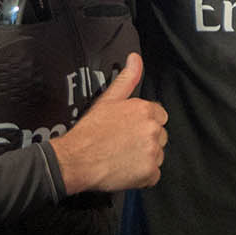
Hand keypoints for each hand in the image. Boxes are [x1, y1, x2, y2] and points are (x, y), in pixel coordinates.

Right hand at [50, 53, 167, 193]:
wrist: (75, 160)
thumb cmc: (89, 131)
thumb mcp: (108, 99)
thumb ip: (127, 78)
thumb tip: (135, 58)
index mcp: (146, 110)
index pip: (159, 116)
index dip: (143, 123)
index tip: (128, 130)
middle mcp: (153, 129)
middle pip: (160, 135)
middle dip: (145, 140)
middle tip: (123, 144)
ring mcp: (153, 152)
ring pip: (157, 155)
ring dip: (144, 158)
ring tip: (122, 157)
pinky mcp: (150, 173)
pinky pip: (153, 175)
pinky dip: (142, 176)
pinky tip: (125, 170)